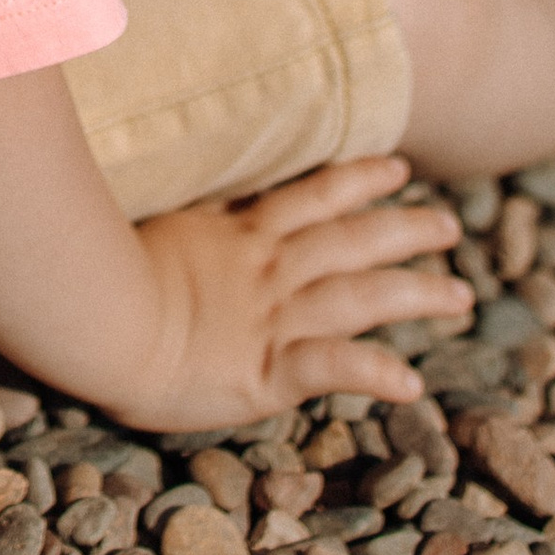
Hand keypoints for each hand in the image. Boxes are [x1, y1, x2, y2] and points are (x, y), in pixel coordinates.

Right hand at [120, 157, 471, 431]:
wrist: (94, 316)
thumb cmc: (97, 270)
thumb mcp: (141, 224)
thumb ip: (171, 213)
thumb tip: (162, 191)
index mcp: (237, 235)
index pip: (311, 197)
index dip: (357, 181)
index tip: (397, 169)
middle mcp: (265, 271)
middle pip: (351, 241)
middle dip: (406, 229)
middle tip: (450, 225)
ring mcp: (271, 319)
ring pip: (359, 297)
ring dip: (415, 293)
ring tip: (460, 297)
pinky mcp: (265, 372)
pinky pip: (331, 368)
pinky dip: (374, 374)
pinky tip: (412, 385)